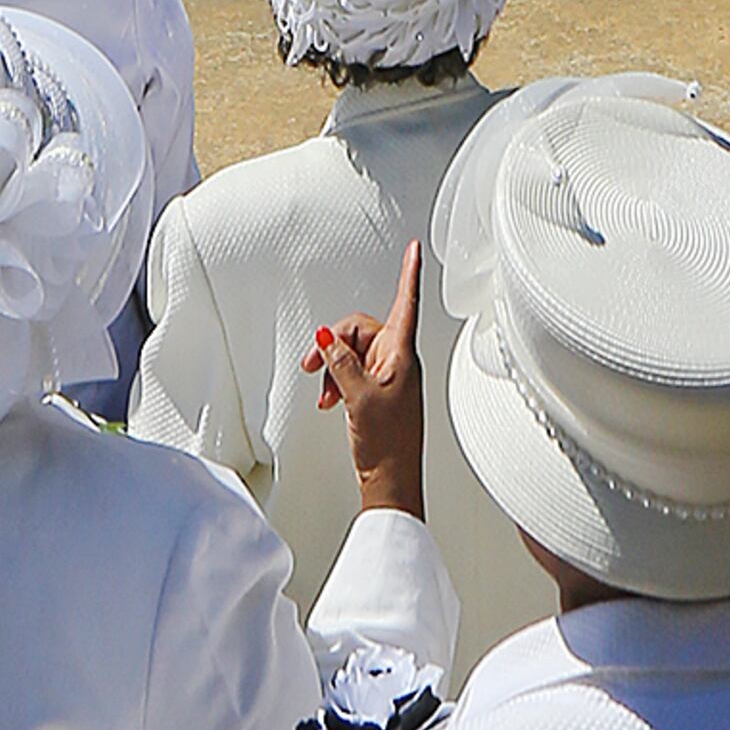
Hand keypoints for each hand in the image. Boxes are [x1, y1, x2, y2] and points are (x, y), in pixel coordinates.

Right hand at [305, 242, 428, 520]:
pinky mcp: (378, 390)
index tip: (415, 248)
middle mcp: (397, 360)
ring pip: (352, 350)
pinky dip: (337, 380)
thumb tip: (327, 336)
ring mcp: (388, 375)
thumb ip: (341, 362)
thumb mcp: (358, 396)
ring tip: (326, 394)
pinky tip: (331, 400)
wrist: (391, 481)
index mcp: (401, 354)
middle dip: (334, 344)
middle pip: (360, 329)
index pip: (406, 303)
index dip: (409, 273)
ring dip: (333, 366)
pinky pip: (353, 370)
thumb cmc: (387, 443)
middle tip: (314, 366)